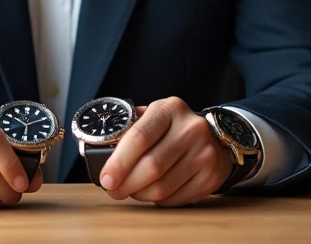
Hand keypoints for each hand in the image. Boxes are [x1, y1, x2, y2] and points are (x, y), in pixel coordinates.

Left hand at [99, 97, 234, 206]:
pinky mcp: (211, 175)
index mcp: (169, 109)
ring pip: (163, 186)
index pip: (139, 137)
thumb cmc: (172, 128)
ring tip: (132, 191)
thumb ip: (128, 130)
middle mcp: (190, 128)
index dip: (119, 162)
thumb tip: (95, 154)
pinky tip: (153, 193)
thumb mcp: (153, 117)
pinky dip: (160, 200)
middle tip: (113, 190)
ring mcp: (204, 152)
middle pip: (151, 166)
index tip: (106, 178)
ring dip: (140, 194)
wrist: (214, 137)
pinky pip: (177, 198)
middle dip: (126, 184)